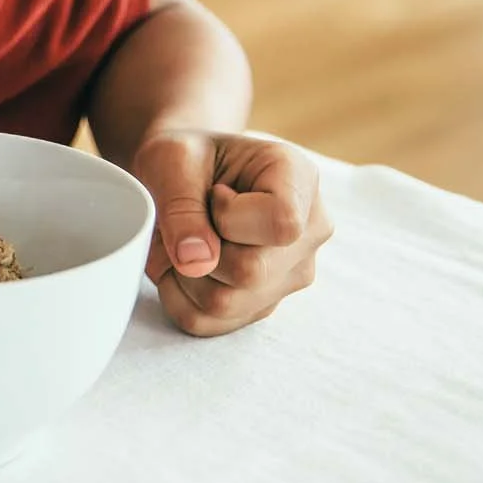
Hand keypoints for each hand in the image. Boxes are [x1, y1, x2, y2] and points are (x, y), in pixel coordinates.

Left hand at [132, 129, 332, 336]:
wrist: (186, 175)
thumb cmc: (185, 159)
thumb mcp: (171, 161)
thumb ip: (182, 207)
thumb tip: (197, 262)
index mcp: (300, 180)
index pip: (282, 224)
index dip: (230, 217)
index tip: (213, 194)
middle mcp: (310, 232)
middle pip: (252, 272)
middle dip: (198, 252)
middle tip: (186, 222)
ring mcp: (292, 273)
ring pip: (228, 304)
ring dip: (183, 277)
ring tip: (182, 242)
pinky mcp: (265, 303)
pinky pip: (210, 323)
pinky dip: (179, 297)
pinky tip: (182, 266)